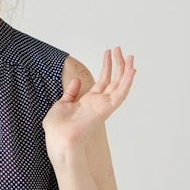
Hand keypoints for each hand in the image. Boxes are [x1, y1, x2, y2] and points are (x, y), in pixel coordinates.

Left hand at [42, 47, 134, 162]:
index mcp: (89, 101)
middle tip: (119, 49)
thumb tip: (76, 80)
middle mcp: (98, 103)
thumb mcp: (62, 104)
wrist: (58, 140)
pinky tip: (132, 70)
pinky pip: (120, 94)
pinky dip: (127, 82)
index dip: (107, 67)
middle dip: (117, 65)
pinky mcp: (106, 109)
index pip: (103, 81)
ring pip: (120, 86)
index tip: (109, 53)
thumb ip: (71, 93)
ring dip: (126, 71)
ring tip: (129, 56)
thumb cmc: (58, 128)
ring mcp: (103, 106)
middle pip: (113, 81)